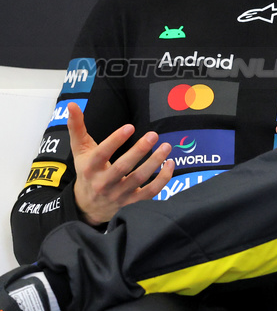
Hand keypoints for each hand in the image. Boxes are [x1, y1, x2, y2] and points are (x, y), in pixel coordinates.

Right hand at [68, 103, 172, 224]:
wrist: (88, 206)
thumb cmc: (87, 172)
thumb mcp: (80, 151)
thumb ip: (77, 128)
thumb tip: (72, 104)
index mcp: (90, 168)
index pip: (102, 154)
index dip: (115, 140)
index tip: (130, 126)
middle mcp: (103, 183)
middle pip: (122, 167)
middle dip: (139, 151)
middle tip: (154, 134)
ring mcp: (119, 194)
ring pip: (139, 179)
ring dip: (155, 162)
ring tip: (166, 146)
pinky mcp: (132, 202)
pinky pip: (151, 192)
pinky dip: (163, 179)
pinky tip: (170, 164)